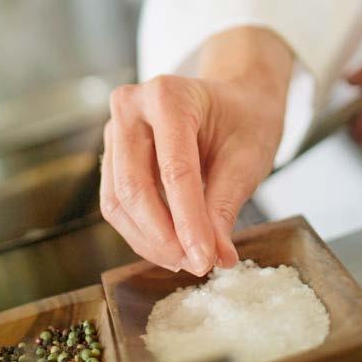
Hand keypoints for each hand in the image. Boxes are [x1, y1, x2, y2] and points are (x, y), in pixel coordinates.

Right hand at [100, 27, 292, 275]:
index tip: (205, 261)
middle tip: (197, 265)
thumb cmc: (245, 121)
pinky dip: (142, 232)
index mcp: (168, 96)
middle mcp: (131, 108)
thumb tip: (216, 259)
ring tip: (189, 259)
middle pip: (133, 188)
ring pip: (118, 201)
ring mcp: (117, 131)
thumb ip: (224, 208)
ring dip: (150, 241)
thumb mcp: (246, 160)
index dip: (189, 223)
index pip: (175, 171)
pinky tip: (172, 246)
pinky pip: (117, 202)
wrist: (234, 101)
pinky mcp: (115, 155)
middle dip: (164, 237)